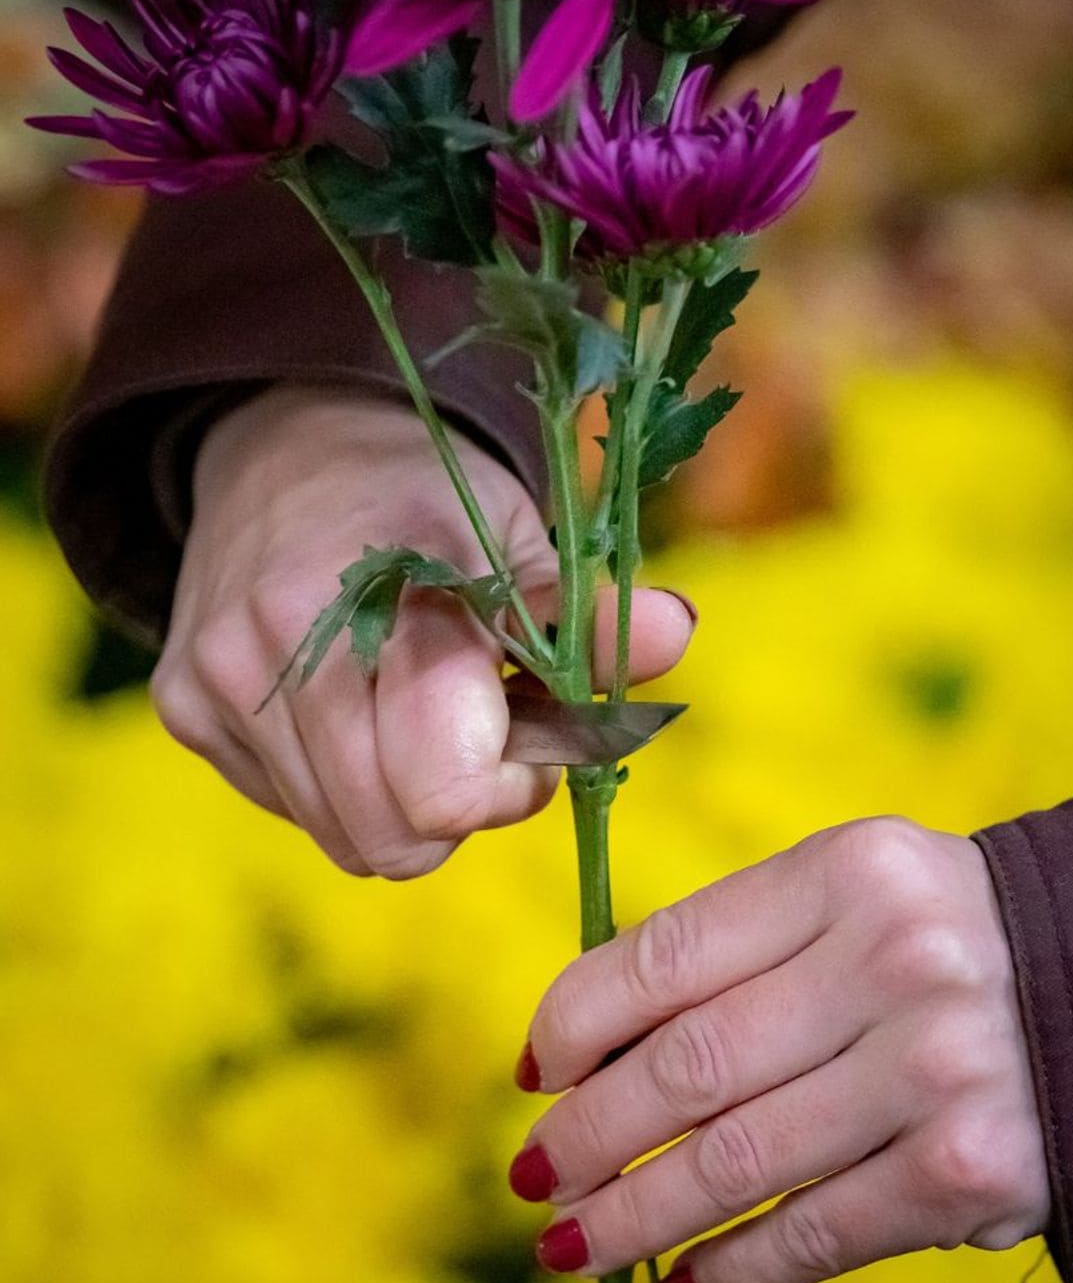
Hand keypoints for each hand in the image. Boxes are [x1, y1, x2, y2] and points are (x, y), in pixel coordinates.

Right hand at [151, 386, 694, 878]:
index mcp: (390, 589)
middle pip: (394, 838)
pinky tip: (354, 709)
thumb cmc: (429, 500)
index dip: (507, 789)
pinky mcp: (184, 706)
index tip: (529, 737)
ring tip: (416, 713)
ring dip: (399, 801)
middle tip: (479, 729)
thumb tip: (677, 631)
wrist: (288, 444)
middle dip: (457, 807)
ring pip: (341, 837)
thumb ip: (588, 611)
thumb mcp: (523, 537)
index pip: (447, 787)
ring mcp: (220, 677)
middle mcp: (287, 638)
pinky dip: (339, 784)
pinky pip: (290, 811)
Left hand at [511, 816, 1049, 1282]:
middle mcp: (891, 962)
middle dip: (588, 1134)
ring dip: (634, 1216)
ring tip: (572, 1243)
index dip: (577, 1021)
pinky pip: (816, 1233)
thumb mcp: (843, 896)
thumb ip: (732, 949)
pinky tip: (685, 1278)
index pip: (666, 953)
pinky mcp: (969, 1173)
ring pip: (737, 1162)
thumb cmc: (928, 937)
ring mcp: (935, 1070)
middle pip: (688, 1066)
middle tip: (535, 1174)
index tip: (536, 1070)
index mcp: (843, 872)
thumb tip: (584, 1048)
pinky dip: (735, 1266)